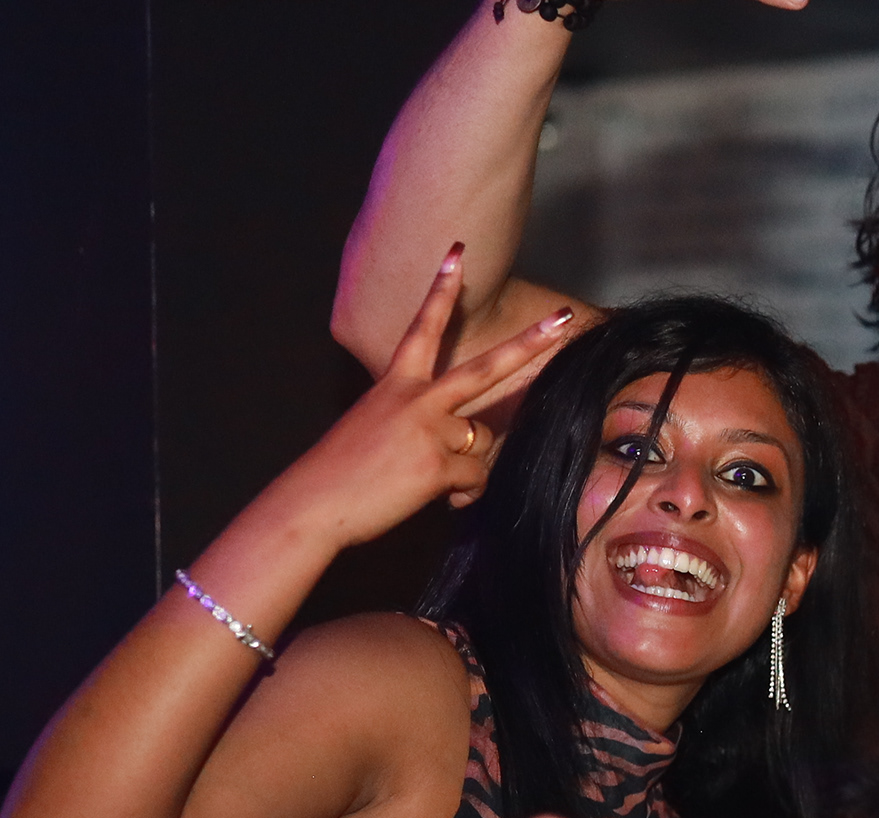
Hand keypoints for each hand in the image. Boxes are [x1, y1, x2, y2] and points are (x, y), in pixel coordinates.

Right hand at [269, 249, 574, 546]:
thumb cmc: (342, 469)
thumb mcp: (375, 426)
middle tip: (564, 319)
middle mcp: (416, 399)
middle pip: (485, 367)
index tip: (458, 254)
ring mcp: (429, 429)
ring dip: (465, 465)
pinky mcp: (437, 464)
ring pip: (482, 440)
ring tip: (425, 477)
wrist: (314, 502)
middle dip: (530, 343)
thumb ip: (419, 422)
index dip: (441, 291)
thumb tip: (458, 448)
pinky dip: (462, 492)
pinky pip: (475, 477)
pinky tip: (434, 496)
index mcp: (396, 384)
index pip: (423, 328)